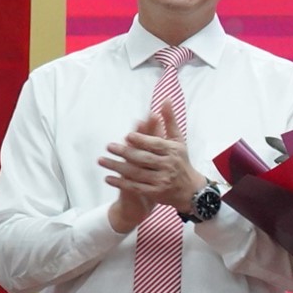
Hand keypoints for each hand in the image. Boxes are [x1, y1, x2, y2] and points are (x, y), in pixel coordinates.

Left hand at [103, 101, 201, 233]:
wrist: (190, 190)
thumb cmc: (181, 161)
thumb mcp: (178, 140)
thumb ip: (169, 120)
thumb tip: (165, 99)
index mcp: (173, 151)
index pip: (155, 144)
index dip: (142, 140)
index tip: (128, 136)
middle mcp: (168, 166)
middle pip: (144, 159)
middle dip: (125, 152)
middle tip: (109, 146)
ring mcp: (161, 180)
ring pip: (136, 173)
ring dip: (117, 167)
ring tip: (102, 161)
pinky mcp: (155, 193)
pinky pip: (135, 187)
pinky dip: (121, 183)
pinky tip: (108, 178)